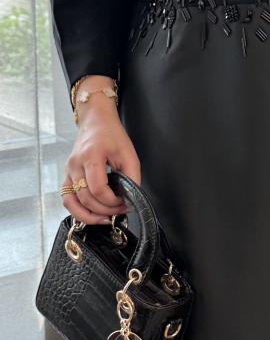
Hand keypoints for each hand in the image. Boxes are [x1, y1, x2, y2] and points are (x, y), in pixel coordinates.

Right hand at [61, 83, 140, 224]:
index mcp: (90, 157)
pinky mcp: (67, 176)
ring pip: (72, 202)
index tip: (124, 201)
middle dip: (105, 210)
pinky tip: (92, 214)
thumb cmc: (111, 135)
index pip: (98, 189)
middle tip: (120, 209)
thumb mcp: (129, 154)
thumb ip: (132, 177)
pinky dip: (78, 211)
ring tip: (105, 218)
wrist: (95, 122)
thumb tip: (131, 198)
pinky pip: (67, 199)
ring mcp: (68, 171)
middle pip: (86, 198)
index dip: (112, 201)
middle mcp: (75, 165)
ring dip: (89, 215)